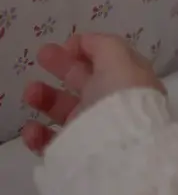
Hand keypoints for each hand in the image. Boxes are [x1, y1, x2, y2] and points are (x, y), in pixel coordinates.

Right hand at [21, 33, 164, 156]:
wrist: (119, 153)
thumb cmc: (121, 99)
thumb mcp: (119, 60)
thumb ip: (102, 44)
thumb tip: (82, 41)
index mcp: (129, 81)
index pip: (109, 62)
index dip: (88, 50)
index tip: (66, 45)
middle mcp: (113, 104)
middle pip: (85, 81)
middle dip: (62, 66)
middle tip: (42, 54)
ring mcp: (95, 129)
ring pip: (66, 110)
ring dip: (46, 97)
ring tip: (31, 91)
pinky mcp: (76, 153)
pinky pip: (53, 143)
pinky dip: (38, 134)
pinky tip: (32, 128)